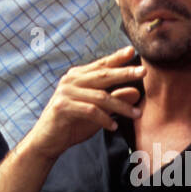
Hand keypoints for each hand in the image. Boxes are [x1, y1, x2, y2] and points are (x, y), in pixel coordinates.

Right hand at [23, 45, 144, 162]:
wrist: (47, 140)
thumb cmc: (73, 123)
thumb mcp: (98, 111)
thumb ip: (114, 100)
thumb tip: (136, 91)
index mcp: (77, 76)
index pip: (101, 65)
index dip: (116, 57)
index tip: (132, 51)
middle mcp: (70, 80)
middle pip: (102, 75)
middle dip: (124, 73)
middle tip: (143, 71)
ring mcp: (65, 92)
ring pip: (100, 96)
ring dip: (121, 106)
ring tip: (136, 114)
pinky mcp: (63, 107)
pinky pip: (90, 110)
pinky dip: (104, 118)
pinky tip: (113, 126)